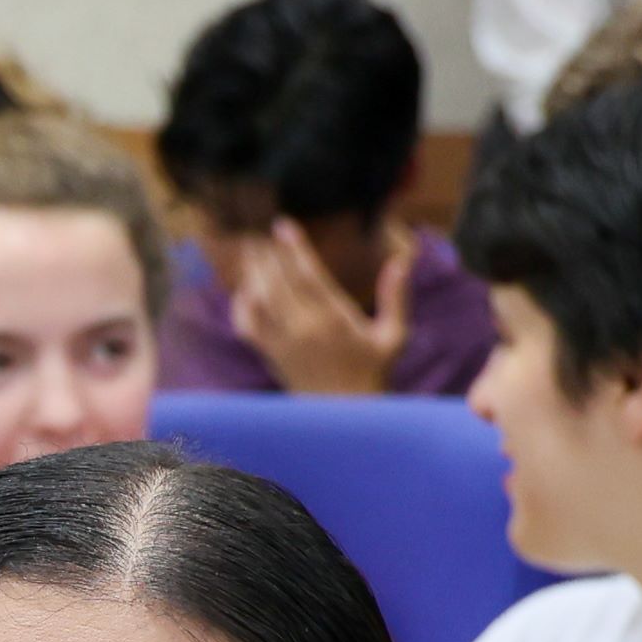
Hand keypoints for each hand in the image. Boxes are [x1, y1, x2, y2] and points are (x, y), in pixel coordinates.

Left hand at [229, 219, 409, 396]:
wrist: (344, 417)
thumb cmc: (373, 372)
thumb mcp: (394, 336)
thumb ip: (396, 297)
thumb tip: (401, 260)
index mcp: (333, 320)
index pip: (308, 275)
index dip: (294, 247)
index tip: (283, 224)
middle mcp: (303, 329)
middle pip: (276, 281)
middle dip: (265, 253)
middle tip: (257, 230)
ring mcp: (282, 342)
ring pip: (257, 300)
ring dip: (251, 273)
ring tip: (251, 250)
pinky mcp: (269, 355)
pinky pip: (246, 325)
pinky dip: (240, 305)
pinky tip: (245, 289)